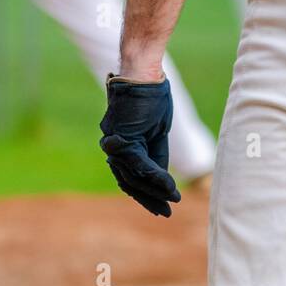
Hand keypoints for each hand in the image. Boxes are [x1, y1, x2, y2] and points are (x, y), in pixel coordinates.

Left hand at [99, 74, 179, 216]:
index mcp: (122, 145)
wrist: (143, 72)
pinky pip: (139, 163)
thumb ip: (155, 154)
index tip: (162, 207)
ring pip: (133, 175)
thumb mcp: (157, 130)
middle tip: (165, 213)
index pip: (132, 176)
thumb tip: (160, 180)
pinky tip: (168, 186)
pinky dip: (154, 176)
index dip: (146, 193)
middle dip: (148, 198)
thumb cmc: (151, 96)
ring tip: (170, 201)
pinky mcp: (122, 136)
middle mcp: (114, 146)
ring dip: (154, 190)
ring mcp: (116, 142)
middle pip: (129, 180)